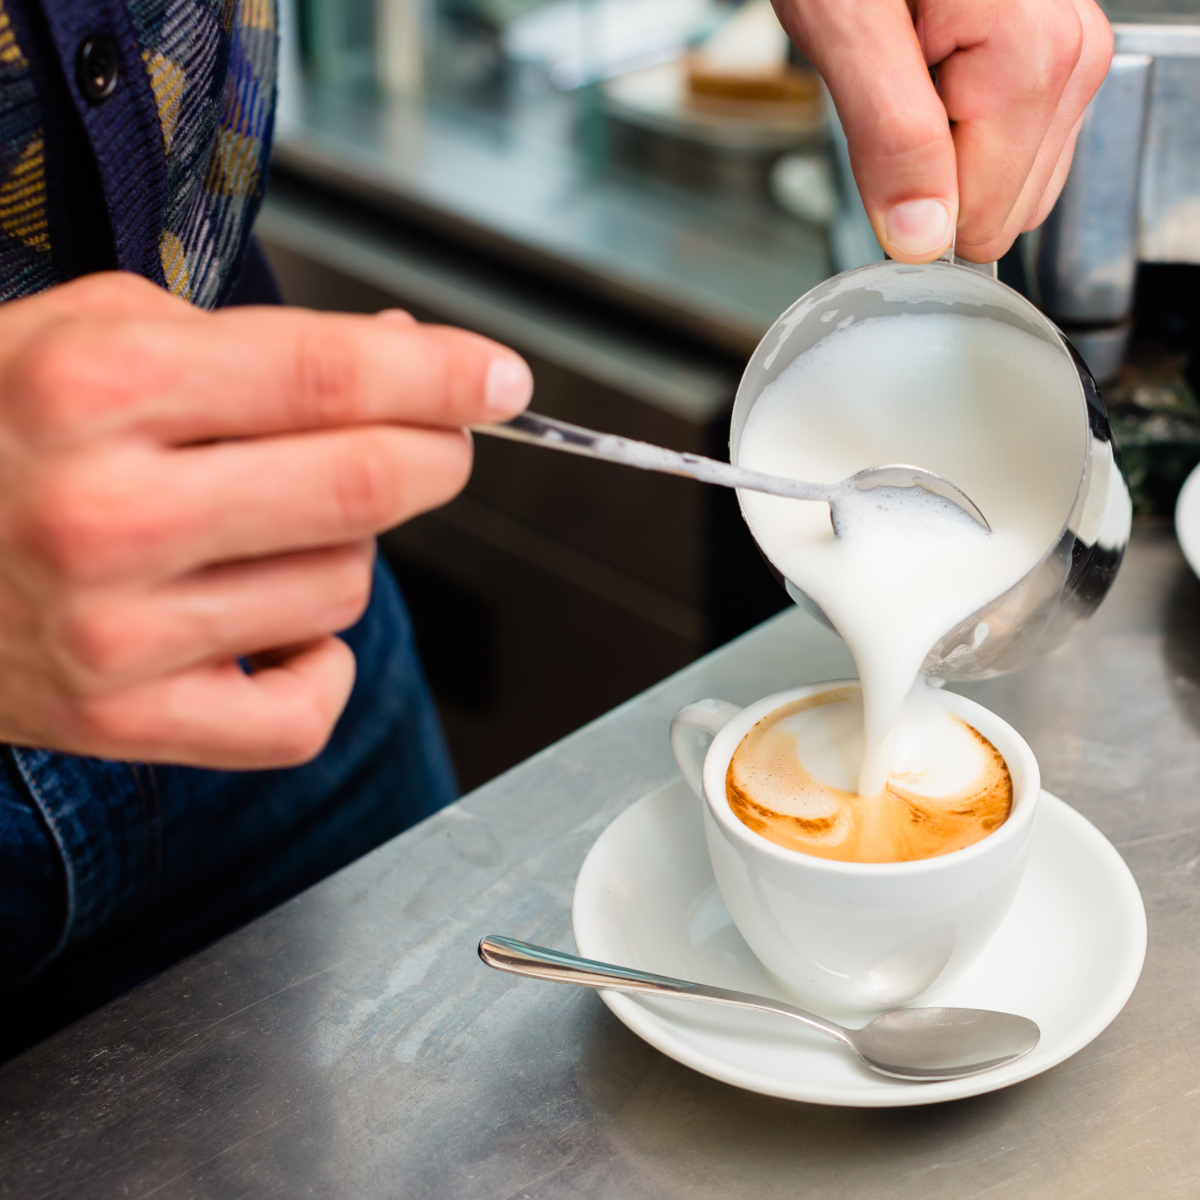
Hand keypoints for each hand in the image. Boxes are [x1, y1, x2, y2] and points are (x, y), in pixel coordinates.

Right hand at [0, 273, 531, 767]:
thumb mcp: (91, 334)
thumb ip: (253, 342)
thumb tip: (406, 359)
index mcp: (98, 389)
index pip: (331, 379)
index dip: (443, 376)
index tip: (500, 378)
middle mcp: (108, 516)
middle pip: (363, 489)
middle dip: (434, 454)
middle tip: (438, 438)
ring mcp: (117, 635)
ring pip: (342, 591)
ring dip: (345, 550)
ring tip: (269, 526)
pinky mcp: (125, 724)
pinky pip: (303, 713)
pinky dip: (320, 667)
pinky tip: (277, 630)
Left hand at [774, 0, 1112, 262]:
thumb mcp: (846, 30)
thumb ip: (891, 139)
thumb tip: (922, 238)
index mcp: (1035, 57)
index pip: (987, 219)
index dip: (914, 195)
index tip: (884, 127)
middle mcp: (1073, 55)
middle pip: (1005, 206)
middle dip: (933, 168)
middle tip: (895, 86)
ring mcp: (1070, 53)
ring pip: (1013, 182)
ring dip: (944, 146)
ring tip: (911, 64)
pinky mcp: (1051, 55)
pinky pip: (1012, 146)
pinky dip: (959, 125)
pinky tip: (932, 65)